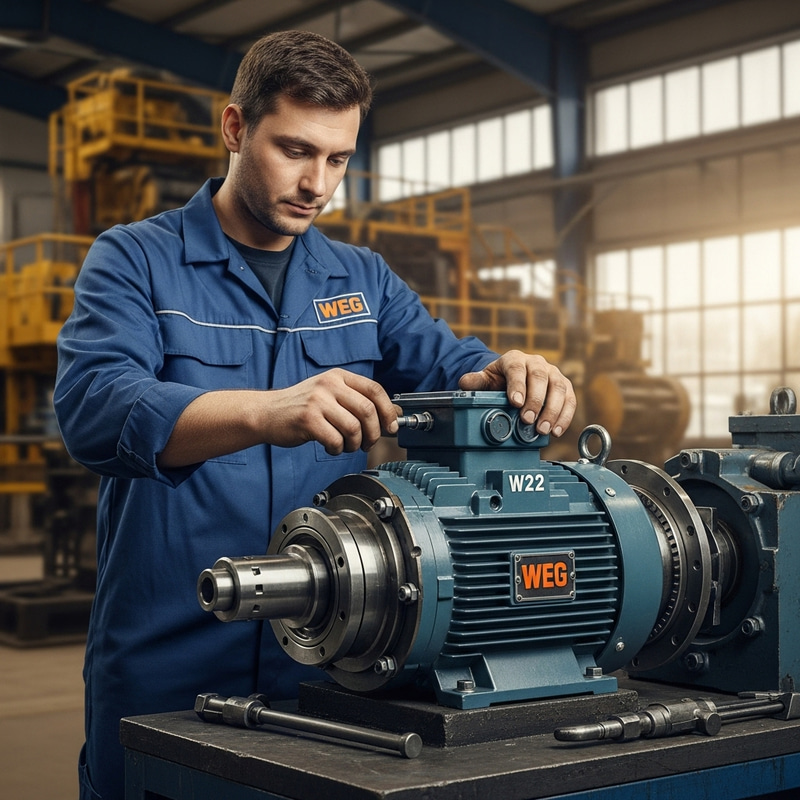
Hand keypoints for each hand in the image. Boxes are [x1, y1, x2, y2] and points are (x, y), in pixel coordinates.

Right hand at [267, 369, 398, 454]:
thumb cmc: (301, 407)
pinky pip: (336, 440)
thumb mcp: (330, 395)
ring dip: (355, 444)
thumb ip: (358, 401)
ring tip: (347, 446)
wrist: (266, 413)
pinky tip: (331, 447)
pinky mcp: (308, 420)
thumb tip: (394, 414)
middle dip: (374, 432)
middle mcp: (329, 385)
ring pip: (354, 427)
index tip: (392, 427)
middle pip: (368, 410)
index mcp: (338, 376)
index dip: (388, 410)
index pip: (375, 389)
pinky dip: (338, 449)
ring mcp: (318, 401)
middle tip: (368, 443)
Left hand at [457, 350, 575, 436]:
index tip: (515, 403)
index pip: (517, 369)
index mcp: (515, 359)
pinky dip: (565, 416)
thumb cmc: (499, 380)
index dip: (518, 386)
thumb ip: (476, 381)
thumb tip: (464, 382)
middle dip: (536, 401)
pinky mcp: (564, 386)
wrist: (515, 378)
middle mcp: (537, 363)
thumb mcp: (485, 379)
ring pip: (559, 388)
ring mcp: (553, 373)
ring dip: (553, 411)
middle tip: (528, 420)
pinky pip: (570, 399)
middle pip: (541, 378)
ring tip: (543, 429)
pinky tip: (556, 430)